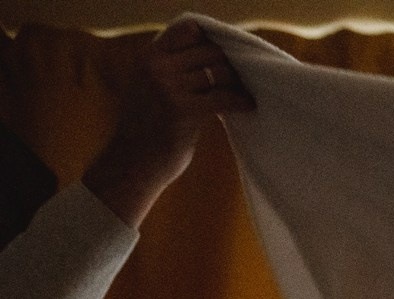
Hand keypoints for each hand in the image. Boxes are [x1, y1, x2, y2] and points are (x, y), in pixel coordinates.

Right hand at [82, 21, 253, 228]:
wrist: (134, 162)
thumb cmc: (148, 126)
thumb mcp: (151, 86)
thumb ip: (172, 67)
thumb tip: (213, 53)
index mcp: (149, 57)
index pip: (187, 31)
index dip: (211, 41)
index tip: (225, 57)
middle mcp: (156, 66)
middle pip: (210, 52)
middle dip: (230, 65)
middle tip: (241, 80)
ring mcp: (168, 87)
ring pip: (219, 73)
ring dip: (238, 84)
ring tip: (244, 93)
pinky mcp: (183, 110)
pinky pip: (224, 97)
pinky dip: (241, 101)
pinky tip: (249, 106)